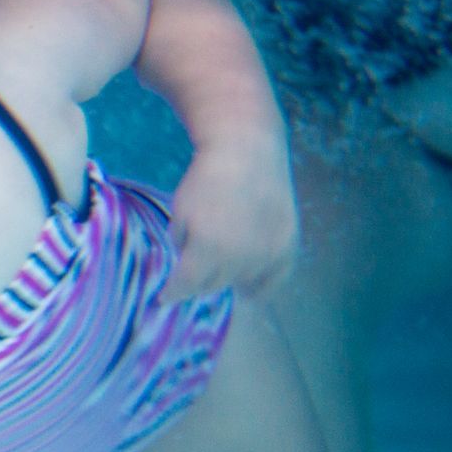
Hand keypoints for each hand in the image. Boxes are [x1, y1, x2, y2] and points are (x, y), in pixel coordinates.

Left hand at [160, 140, 298, 302]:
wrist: (247, 152)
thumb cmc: (205, 180)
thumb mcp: (180, 212)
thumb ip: (182, 245)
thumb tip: (188, 269)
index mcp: (208, 249)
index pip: (186, 285)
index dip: (172, 293)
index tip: (164, 298)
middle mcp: (240, 257)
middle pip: (213, 286)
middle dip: (197, 284)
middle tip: (190, 281)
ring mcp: (267, 253)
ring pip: (241, 283)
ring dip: (226, 281)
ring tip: (217, 276)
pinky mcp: (287, 245)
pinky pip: (275, 280)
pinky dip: (261, 288)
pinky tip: (249, 290)